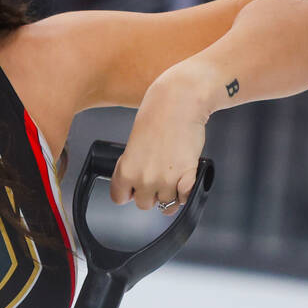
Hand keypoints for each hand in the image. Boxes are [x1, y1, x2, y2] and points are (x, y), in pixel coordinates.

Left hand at [110, 64, 208, 215]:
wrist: (179, 103)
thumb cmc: (156, 116)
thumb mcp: (133, 145)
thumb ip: (132, 166)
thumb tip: (135, 182)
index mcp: (126, 170)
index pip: (119, 198)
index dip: (127, 193)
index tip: (132, 189)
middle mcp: (144, 179)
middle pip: (144, 204)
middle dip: (150, 194)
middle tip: (156, 178)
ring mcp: (167, 180)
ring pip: (166, 204)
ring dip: (169, 193)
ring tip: (171, 174)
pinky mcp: (188, 177)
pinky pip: (185, 198)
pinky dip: (185, 192)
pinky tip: (184, 180)